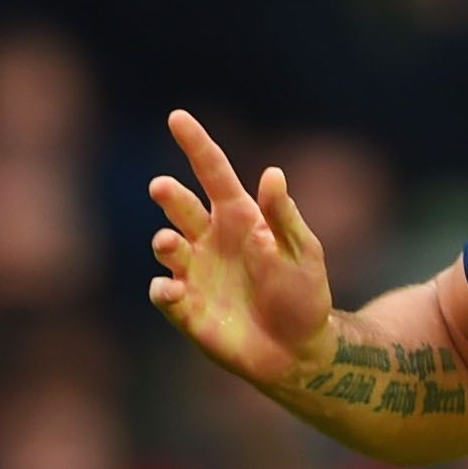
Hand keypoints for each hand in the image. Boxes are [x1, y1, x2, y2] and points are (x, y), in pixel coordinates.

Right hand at [147, 108, 337, 390]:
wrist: (298, 351)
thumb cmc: (304, 296)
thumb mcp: (302, 253)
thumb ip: (284, 217)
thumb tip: (273, 173)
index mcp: (240, 219)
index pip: (214, 173)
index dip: (196, 145)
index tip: (177, 117)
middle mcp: (211, 240)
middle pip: (182, 207)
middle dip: (170, 196)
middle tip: (163, 188)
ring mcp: (195, 272)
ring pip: (167, 247)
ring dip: (164, 242)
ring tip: (169, 244)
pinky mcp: (186, 308)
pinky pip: (164, 293)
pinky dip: (163, 290)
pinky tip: (171, 290)